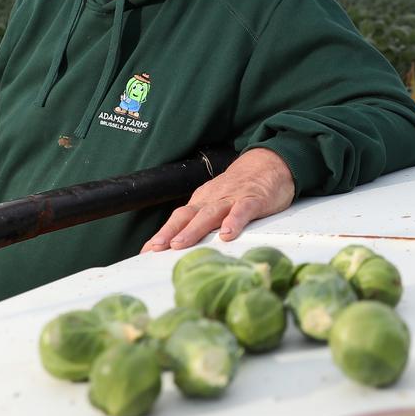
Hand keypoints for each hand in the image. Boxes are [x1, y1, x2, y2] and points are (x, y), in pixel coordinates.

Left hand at [140, 148, 294, 252]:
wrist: (269, 163)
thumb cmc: (242, 189)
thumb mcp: (219, 204)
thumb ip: (205, 223)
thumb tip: (185, 248)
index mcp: (203, 202)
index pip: (178, 219)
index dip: (162, 234)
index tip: (146, 253)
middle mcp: (213, 200)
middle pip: (187, 216)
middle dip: (169, 232)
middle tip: (156, 249)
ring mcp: (232, 199)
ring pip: (210, 214)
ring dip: (193, 229)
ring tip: (180, 245)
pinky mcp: (253, 199)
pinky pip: (242, 210)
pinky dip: (234, 220)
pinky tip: (228, 233)